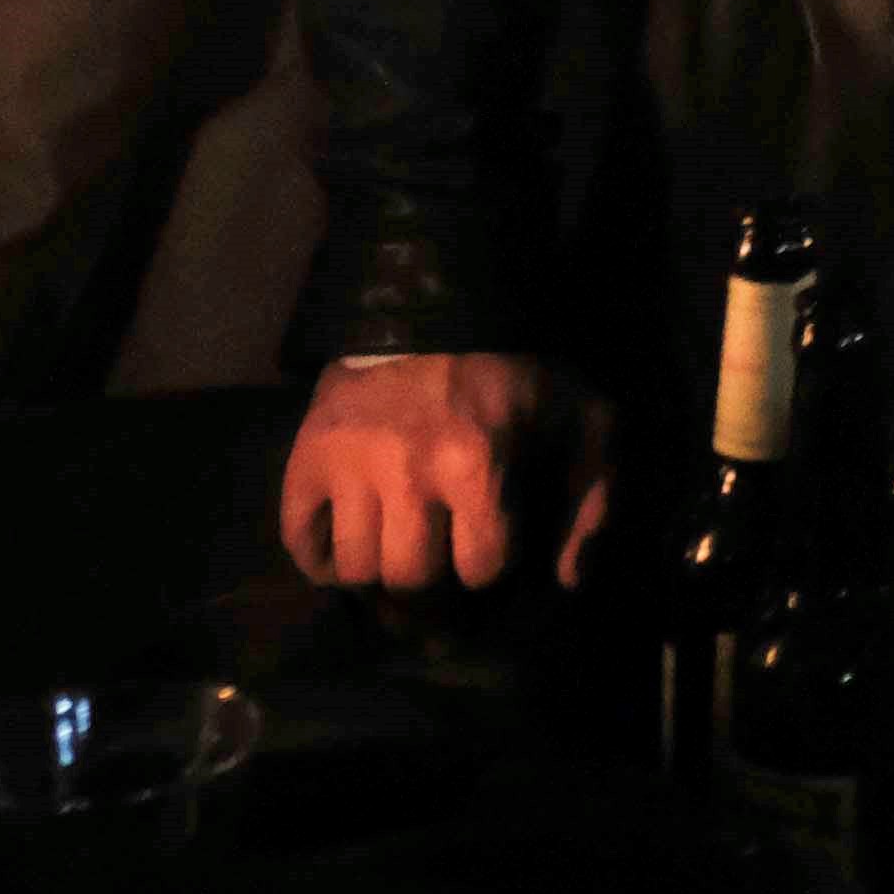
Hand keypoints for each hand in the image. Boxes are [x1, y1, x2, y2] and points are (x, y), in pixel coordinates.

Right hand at [281, 350, 611, 594]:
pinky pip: (300, 540)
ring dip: (379, 573)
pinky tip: (348, 547)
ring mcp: (351, 464)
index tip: (488, 547)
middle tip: (435, 571)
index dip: (489, 564)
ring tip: (395, 554)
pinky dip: (320, 558)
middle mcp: (407, 470)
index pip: (480, 567)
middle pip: (411, 578)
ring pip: (356, 568)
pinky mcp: (308, 455)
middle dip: (432, 585)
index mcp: (478, 464)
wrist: (437, 308)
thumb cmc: (516, 371)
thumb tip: (569, 579)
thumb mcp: (582, 420)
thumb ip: (593, 499)